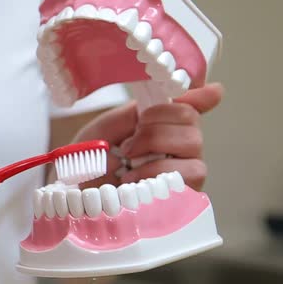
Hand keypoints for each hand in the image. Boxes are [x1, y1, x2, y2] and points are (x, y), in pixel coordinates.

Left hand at [73, 83, 223, 190]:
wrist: (76, 192)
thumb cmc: (94, 161)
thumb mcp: (110, 127)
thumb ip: (140, 110)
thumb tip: (180, 95)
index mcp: (160, 124)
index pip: (192, 104)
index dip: (200, 95)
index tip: (206, 90)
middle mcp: (178, 145)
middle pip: (191, 119)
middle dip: (154, 125)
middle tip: (128, 142)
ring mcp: (185, 169)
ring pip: (194, 142)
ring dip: (154, 145)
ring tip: (128, 159)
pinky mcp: (186, 193)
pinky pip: (190, 171)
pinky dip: (156, 170)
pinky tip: (134, 178)